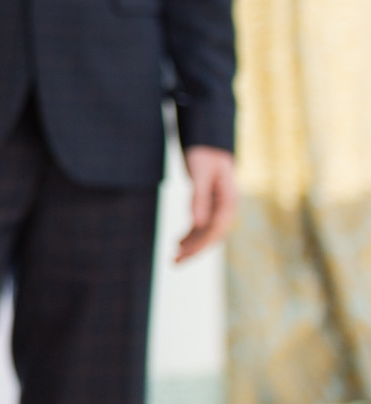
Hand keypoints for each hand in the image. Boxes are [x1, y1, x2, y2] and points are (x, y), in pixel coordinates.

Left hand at [175, 146, 238, 262]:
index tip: (183, 254)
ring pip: (208, 232)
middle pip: (213, 234)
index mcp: (229, 200)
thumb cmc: (203, 154)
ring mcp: (221, 206)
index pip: (215, 229)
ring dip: (192, 245)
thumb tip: (197, 224)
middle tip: (175, 263)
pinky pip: (204, 224)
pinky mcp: (212, 203)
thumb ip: (199, 198)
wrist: (208, 140)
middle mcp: (227, 206)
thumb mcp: (199, 174)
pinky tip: (179, 242)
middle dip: (195, 250)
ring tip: (174, 257)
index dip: (200, 243)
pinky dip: (192, 234)